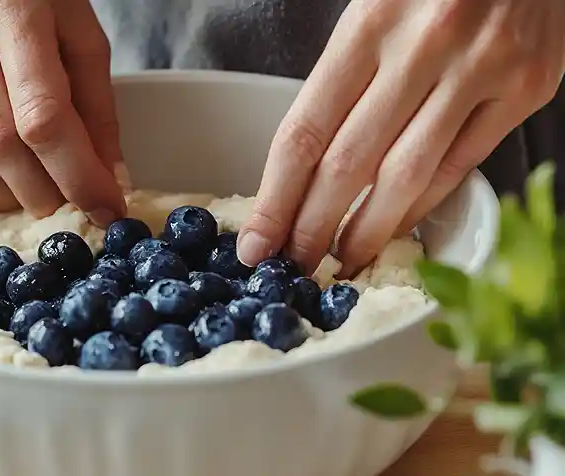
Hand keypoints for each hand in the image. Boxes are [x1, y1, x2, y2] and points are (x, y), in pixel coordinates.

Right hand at [0, 0, 126, 225]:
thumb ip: (96, 99)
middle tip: (70, 208)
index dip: (78, 174)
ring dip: (3, 193)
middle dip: (43, 192)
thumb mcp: (76, 24)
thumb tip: (108, 174)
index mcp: (14, 6)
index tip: (105, 209)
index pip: (44, 115)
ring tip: (34, 195)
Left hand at [238, 0, 564, 275]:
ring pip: (407, 176)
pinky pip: (461, 165)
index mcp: (368, 22)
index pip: (305, 132)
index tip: (257, 243)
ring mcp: (481, 68)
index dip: (276, 199)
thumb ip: (343, 77)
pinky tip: (396, 227)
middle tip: (294, 265)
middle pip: (349, 164)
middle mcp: (423, 46)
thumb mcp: (372, 7)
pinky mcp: (527, 87)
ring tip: (341, 260)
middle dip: (313, 227)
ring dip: (368, 230)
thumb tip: (305, 167)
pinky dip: (423, 204)